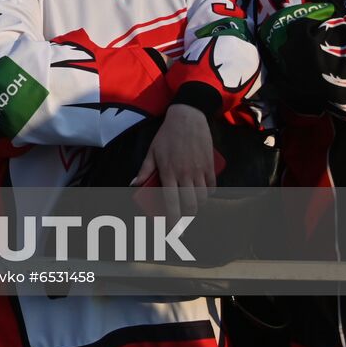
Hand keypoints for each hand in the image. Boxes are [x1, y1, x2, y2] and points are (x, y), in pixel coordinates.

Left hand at [132, 104, 215, 221]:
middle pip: (189, 204)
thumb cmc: (167, 135)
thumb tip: (134, 184)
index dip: (172, 218)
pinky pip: (212, 186)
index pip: (171, 202)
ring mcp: (199, 170)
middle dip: (186, 216)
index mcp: (168, 172)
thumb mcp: (152, 151)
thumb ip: (144, 170)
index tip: (172, 228)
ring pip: (202, 198)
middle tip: (182, 217)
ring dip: (197, 205)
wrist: (188, 118)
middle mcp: (185, 174)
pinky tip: (202, 194)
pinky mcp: (210, 166)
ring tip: (191, 204)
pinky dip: (208, 194)